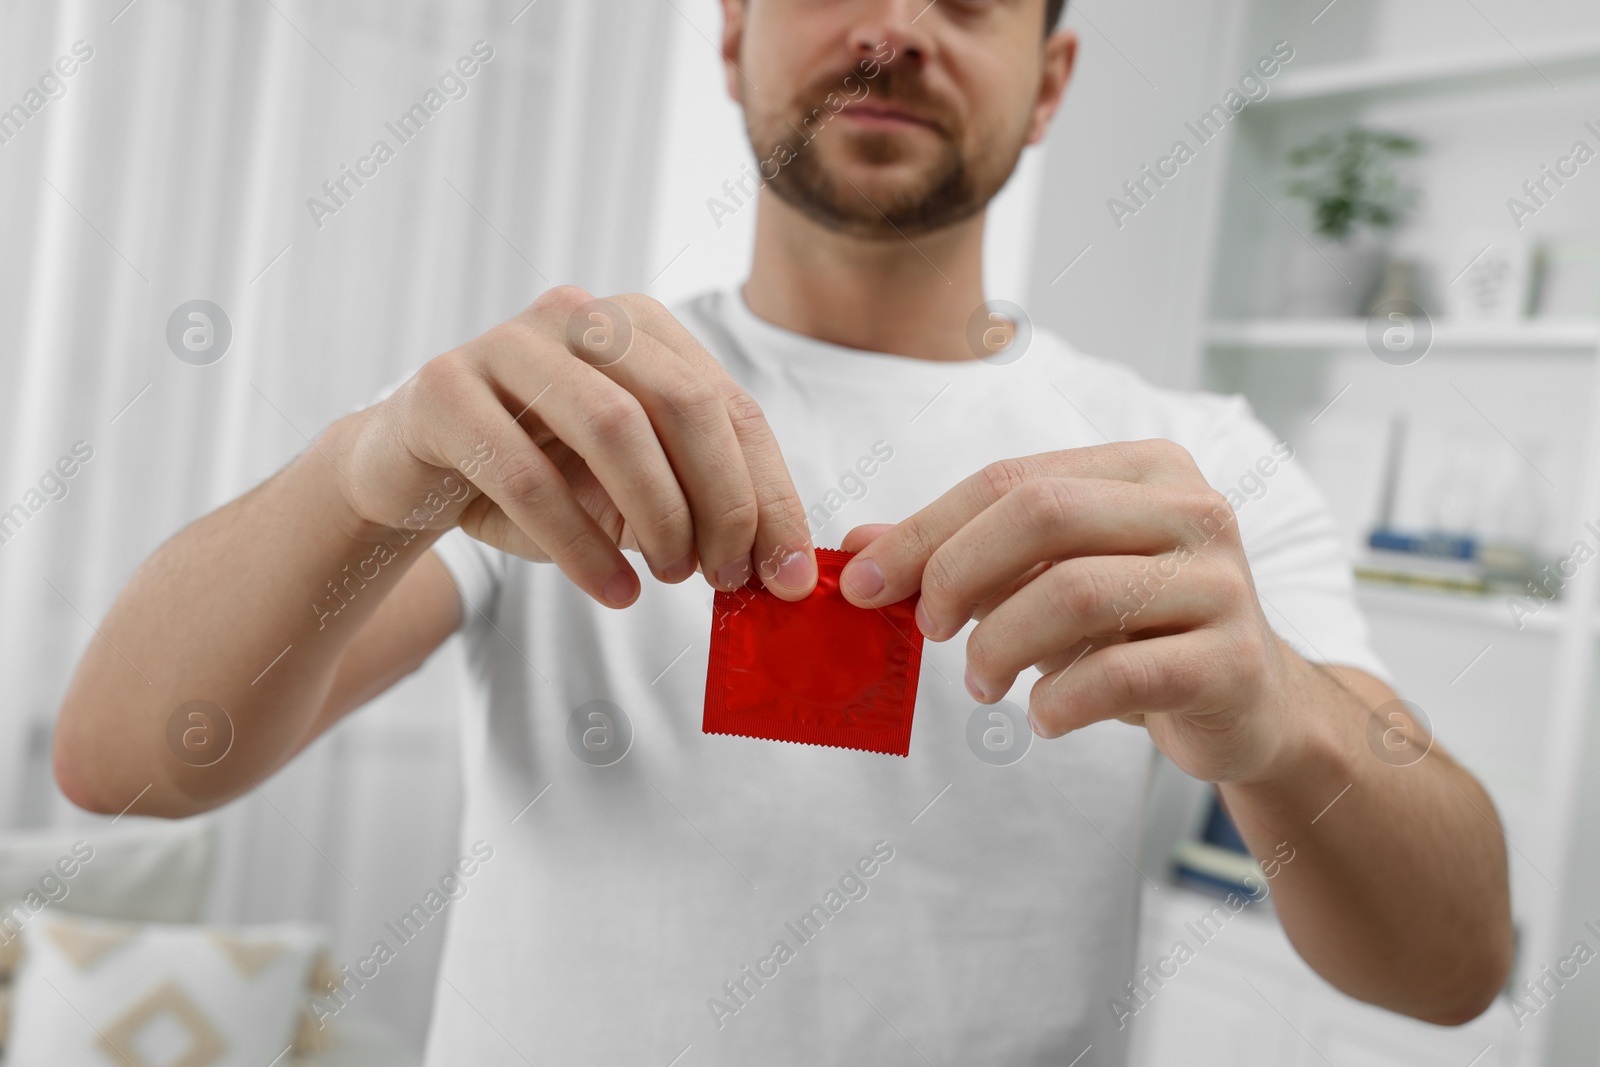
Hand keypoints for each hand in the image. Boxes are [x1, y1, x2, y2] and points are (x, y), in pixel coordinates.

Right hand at [334, 286, 817, 607]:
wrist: (410, 472)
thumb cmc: (539, 477)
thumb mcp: (632, 489)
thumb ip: (702, 506)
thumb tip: (784, 568)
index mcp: (639, 326)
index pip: (732, 407)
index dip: (769, 495)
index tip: (787, 576)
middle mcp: (579, 315)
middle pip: (684, 403)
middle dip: (721, 502)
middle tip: (724, 578)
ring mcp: (507, 343)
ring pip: (613, 426)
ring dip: (656, 517)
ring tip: (667, 581)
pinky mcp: (444, 389)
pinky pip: (527, 475)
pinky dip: (580, 546)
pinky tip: (612, 593)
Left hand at [838, 441, 1298, 784]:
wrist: (1250, 703)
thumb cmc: (1132, 631)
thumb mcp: (1048, 579)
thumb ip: (961, 555)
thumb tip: (855, 552)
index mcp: (1146, 468)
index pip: (1011, 479)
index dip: (925, 530)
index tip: (863, 584)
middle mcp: (1193, 510)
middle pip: (1043, 515)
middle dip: (959, 573)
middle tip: (929, 631)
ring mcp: (1222, 583)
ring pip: (1075, 593)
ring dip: (1001, 646)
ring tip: (984, 683)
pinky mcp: (1233, 661)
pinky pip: (1118, 675)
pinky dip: (1058, 702)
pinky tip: (1044, 716)